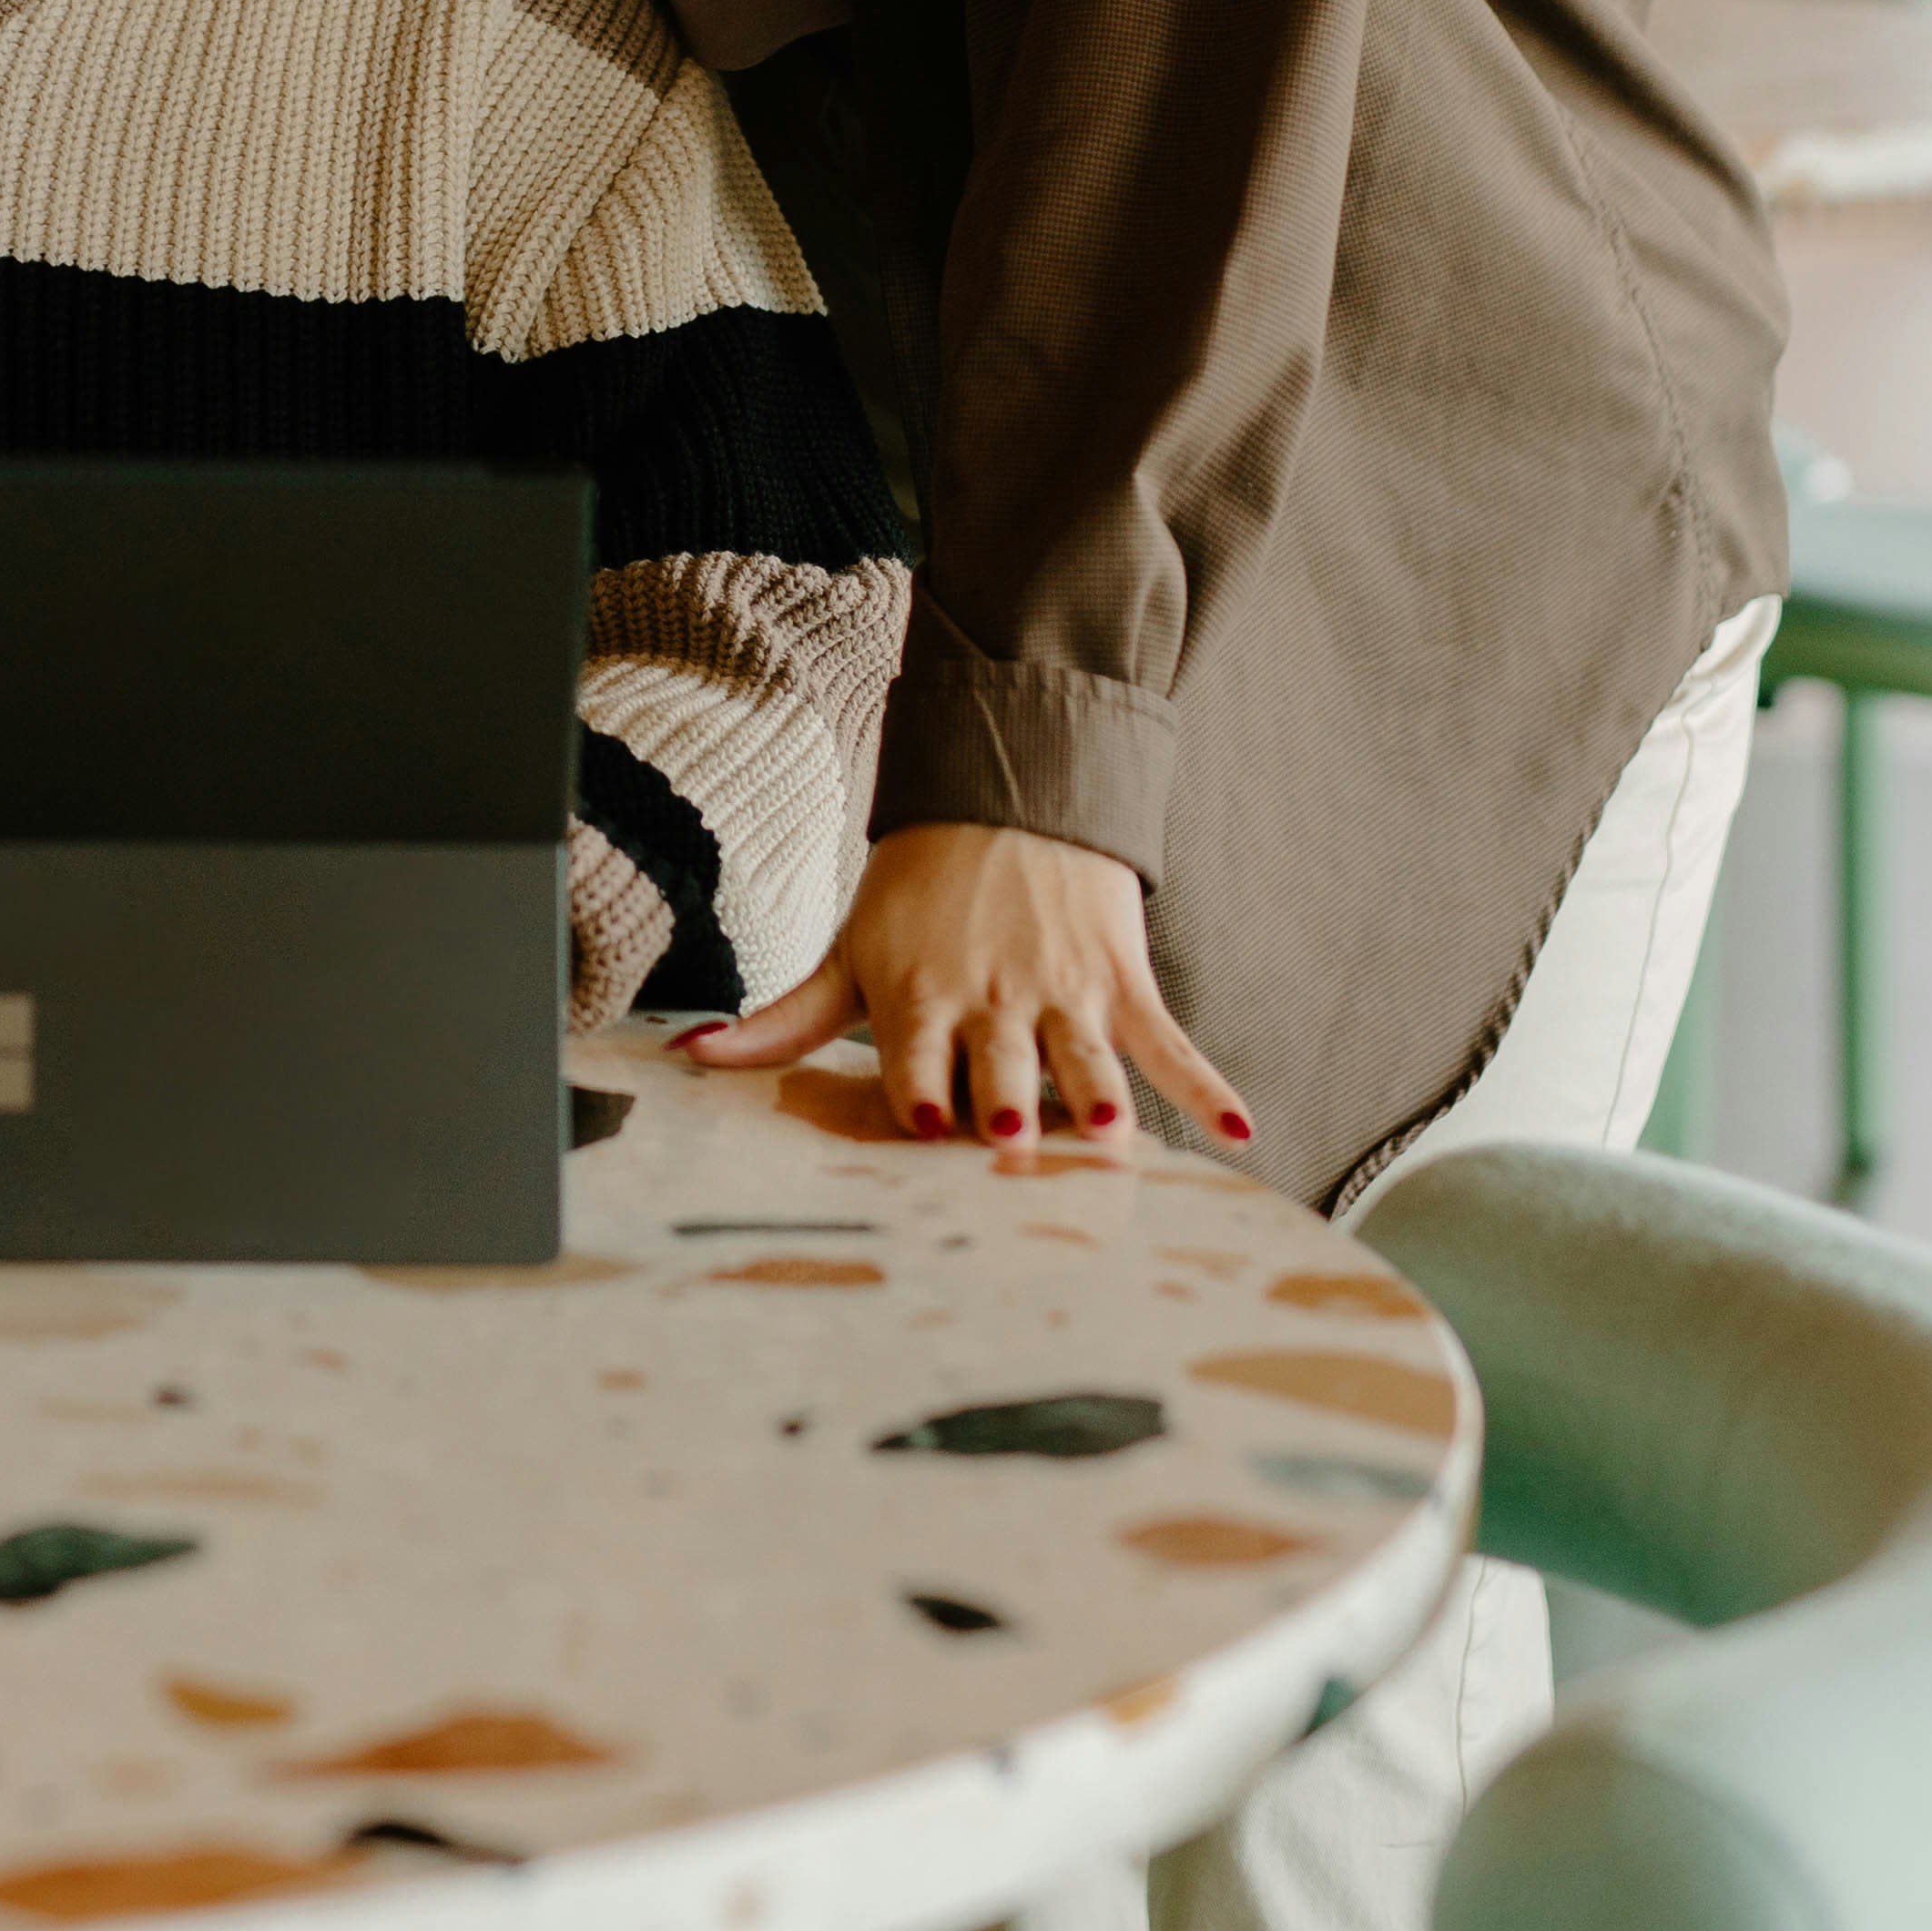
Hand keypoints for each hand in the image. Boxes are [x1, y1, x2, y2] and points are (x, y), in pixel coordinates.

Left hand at [686, 821, 1256, 1159]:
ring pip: (1084, 1060)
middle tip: (1007, 1139)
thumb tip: (693, 1057)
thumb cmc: (919, 891)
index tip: (926, 1134)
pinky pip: (1168, 1043)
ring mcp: (1063, 991)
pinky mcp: (1120, 980)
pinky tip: (1238, 1129)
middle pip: (1001, 1068)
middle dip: (1005, 1102)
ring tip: (1104, 1137)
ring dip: (1095, 1096)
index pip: (916, 1068)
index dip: (920, 1100)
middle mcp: (991, 999)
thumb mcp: (848, 949)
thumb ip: (784, 1020)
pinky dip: (1205, 1085)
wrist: (1006, 792)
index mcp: (918, 996)